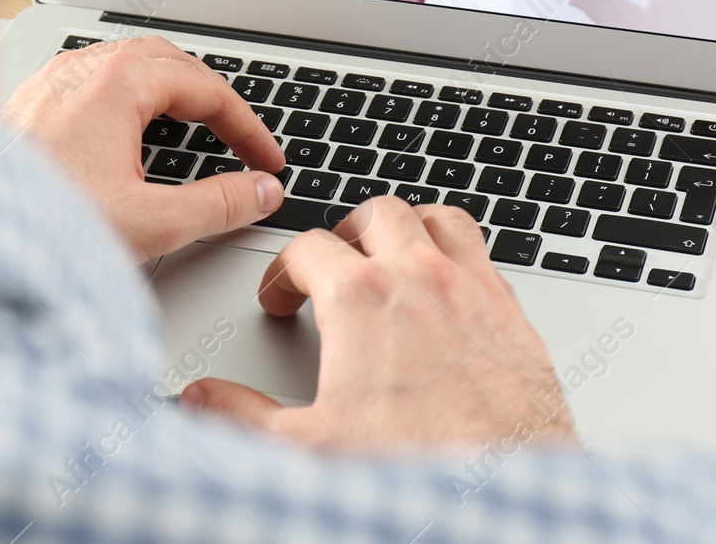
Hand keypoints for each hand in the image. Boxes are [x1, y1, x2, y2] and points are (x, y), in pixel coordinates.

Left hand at [0, 35, 286, 260]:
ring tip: (191, 127)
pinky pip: (89, 80)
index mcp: (117, 83)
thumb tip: (261, 193)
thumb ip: (218, 205)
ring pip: (125, 65)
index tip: (266, 161)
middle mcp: (80, 68)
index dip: (248, 127)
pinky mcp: (26, 103)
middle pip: (168, 62)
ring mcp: (48, 81)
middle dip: (210, 98)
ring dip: (167, 91)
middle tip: (237, 137)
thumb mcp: (148, 222)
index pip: (206, 88)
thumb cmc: (37, 225)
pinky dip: (125, 98)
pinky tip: (124, 134)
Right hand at [182, 197, 576, 451]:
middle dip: (346, 235)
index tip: (282, 300)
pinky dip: (459, 256)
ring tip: (392, 255)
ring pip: (437, 219)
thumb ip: (243, 416)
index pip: (307, 248)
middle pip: (375, 215)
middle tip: (333, 266)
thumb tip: (202, 400)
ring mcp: (471, 290)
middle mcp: (419, 278)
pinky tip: (450, 289)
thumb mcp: (309, 447)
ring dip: (409, 229)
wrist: (502, 499)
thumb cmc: (416, 468)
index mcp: (361, 298)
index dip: (283, 273)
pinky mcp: (513, 313)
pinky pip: (484, 254)